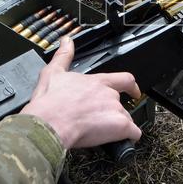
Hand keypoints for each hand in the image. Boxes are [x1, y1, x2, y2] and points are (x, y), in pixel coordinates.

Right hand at [20, 37, 141, 148]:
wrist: (48, 124)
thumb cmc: (49, 103)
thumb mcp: (53, 72)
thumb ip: (63, 55)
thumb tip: (66, 41)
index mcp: (97, 82)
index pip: (124, 79)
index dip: (131, 86)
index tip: (134, 91)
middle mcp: (109, 94)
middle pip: (121, 104)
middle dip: (113, 114)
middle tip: (99, 122)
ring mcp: (116, 110)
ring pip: (126, 120)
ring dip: (116, 127)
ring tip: (99, 134)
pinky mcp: (120, 127)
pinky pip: (133, 134)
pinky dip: (128, 139)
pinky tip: (116, 141)